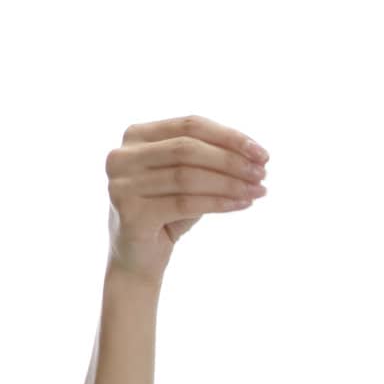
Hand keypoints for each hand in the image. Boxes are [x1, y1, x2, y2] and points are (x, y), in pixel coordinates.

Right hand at [104, 114, 269, 283]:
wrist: (139, 258)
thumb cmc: (168, 211)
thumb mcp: (189, 177)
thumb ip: (212, 159)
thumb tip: (256, 156)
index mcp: (136, 136)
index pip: (190, 125)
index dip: (230, 137)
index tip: (263, 154)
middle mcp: (121, 156)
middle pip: (187, 149)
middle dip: (231, 160)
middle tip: (262, 173)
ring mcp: (121, 184)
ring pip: (187, 176)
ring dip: (230, 183)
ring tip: (258, 190)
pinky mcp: (129, 213)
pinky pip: (184, 203)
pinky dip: (219, 202)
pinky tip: (243, 204)